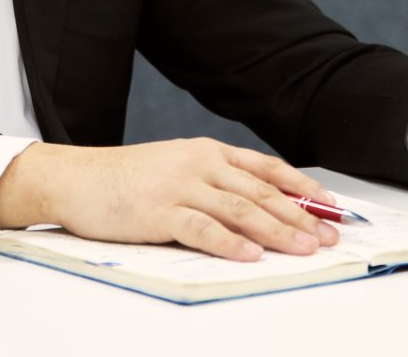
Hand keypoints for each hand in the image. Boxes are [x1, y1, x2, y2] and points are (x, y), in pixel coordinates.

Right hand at [0, 138, 341, 261]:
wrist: (77, 178)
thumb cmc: (128, 179)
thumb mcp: (178, 168)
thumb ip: (215, 182)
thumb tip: (260, 208)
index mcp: (208, 152)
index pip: (267, 168)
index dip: (302, 187)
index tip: (330, 206)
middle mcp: (200, 164)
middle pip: (261, 191)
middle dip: (300, 215)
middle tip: (328, 236)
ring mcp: (180, 186)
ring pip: (240, 209)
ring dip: (277, 230)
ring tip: (303, 248)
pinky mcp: (159, 211)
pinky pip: (202, 228)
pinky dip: (229, 243)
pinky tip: (251, 255)